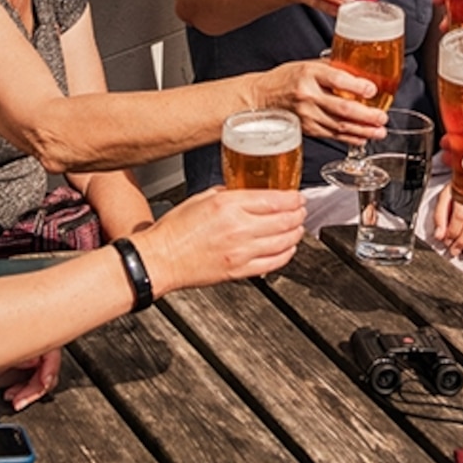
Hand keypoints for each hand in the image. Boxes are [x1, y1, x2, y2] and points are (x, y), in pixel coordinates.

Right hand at [137, 188, 305, 293]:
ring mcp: (241, 252)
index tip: (298, 197)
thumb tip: (249, 192)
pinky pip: (274, 263)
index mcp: (229, 206)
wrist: (161, 259)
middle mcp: (239, 228)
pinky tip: (288, 248)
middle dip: (299, 214)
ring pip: (284, 242)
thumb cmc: (175, 229)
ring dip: (296, 233)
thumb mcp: (202, 198)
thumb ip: (229, 194)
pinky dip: (286, 254)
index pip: (275, 200)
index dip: (293, 198)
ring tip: (298, 228)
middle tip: (302, 211)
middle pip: (285, 220)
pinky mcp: (239, 270)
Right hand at [264, 57, 387, 142]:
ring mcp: (307, 114)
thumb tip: (361, 74)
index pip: (337, 80)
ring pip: (339, 125)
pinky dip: (349, 138)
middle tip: (382, 118)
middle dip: (366, 116)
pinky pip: (332, 135)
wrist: (262, 97)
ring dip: (362, 131)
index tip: (373, 90)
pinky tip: (362, 138)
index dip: (357, 87)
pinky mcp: (307, 128)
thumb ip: (332, 70)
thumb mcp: (308, 65)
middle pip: (342, 108)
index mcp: (310, 73)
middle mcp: (308, 95)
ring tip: (379, 132)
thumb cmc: (286, 78)